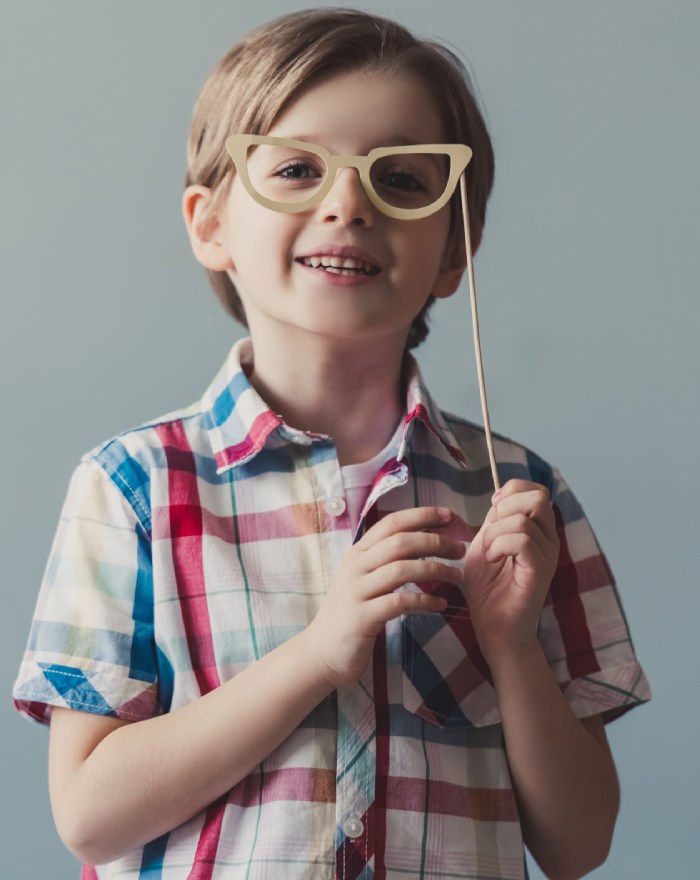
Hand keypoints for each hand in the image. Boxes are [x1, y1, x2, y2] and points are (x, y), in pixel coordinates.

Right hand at [306, 507, 465, 687]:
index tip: (448, 515)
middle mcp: (356, 567)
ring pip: (401, 570)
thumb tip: (425, 541)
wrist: (322, 651)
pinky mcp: (362, 617)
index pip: (391, 523)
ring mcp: (357, 591)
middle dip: (435, 542)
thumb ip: (386, 559)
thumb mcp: (364, 578)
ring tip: (456, 577)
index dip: (421, 515)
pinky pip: (399, 603)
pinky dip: (424, 601)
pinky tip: (440, 605)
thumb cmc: (352, 611)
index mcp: (358, 553)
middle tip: (460, 549)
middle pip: (400, 543)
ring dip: (435, 570)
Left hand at [463, 480, 558, 667]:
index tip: (492, 509)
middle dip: (506, 506)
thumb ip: (495, 520)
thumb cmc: (489, 589)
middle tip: (490, 531)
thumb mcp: (486, 543)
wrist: (493, 628)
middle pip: (538, 497)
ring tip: (488, 552)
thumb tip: (500, 496)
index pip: (536, 490)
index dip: (512, 490)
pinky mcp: (539, 572)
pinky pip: (522, 540)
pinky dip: (499, 544)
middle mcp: (548, 540)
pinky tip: (491, 559)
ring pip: (524, 520)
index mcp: (538, 530)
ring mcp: (547, 556)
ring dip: (495, 532)